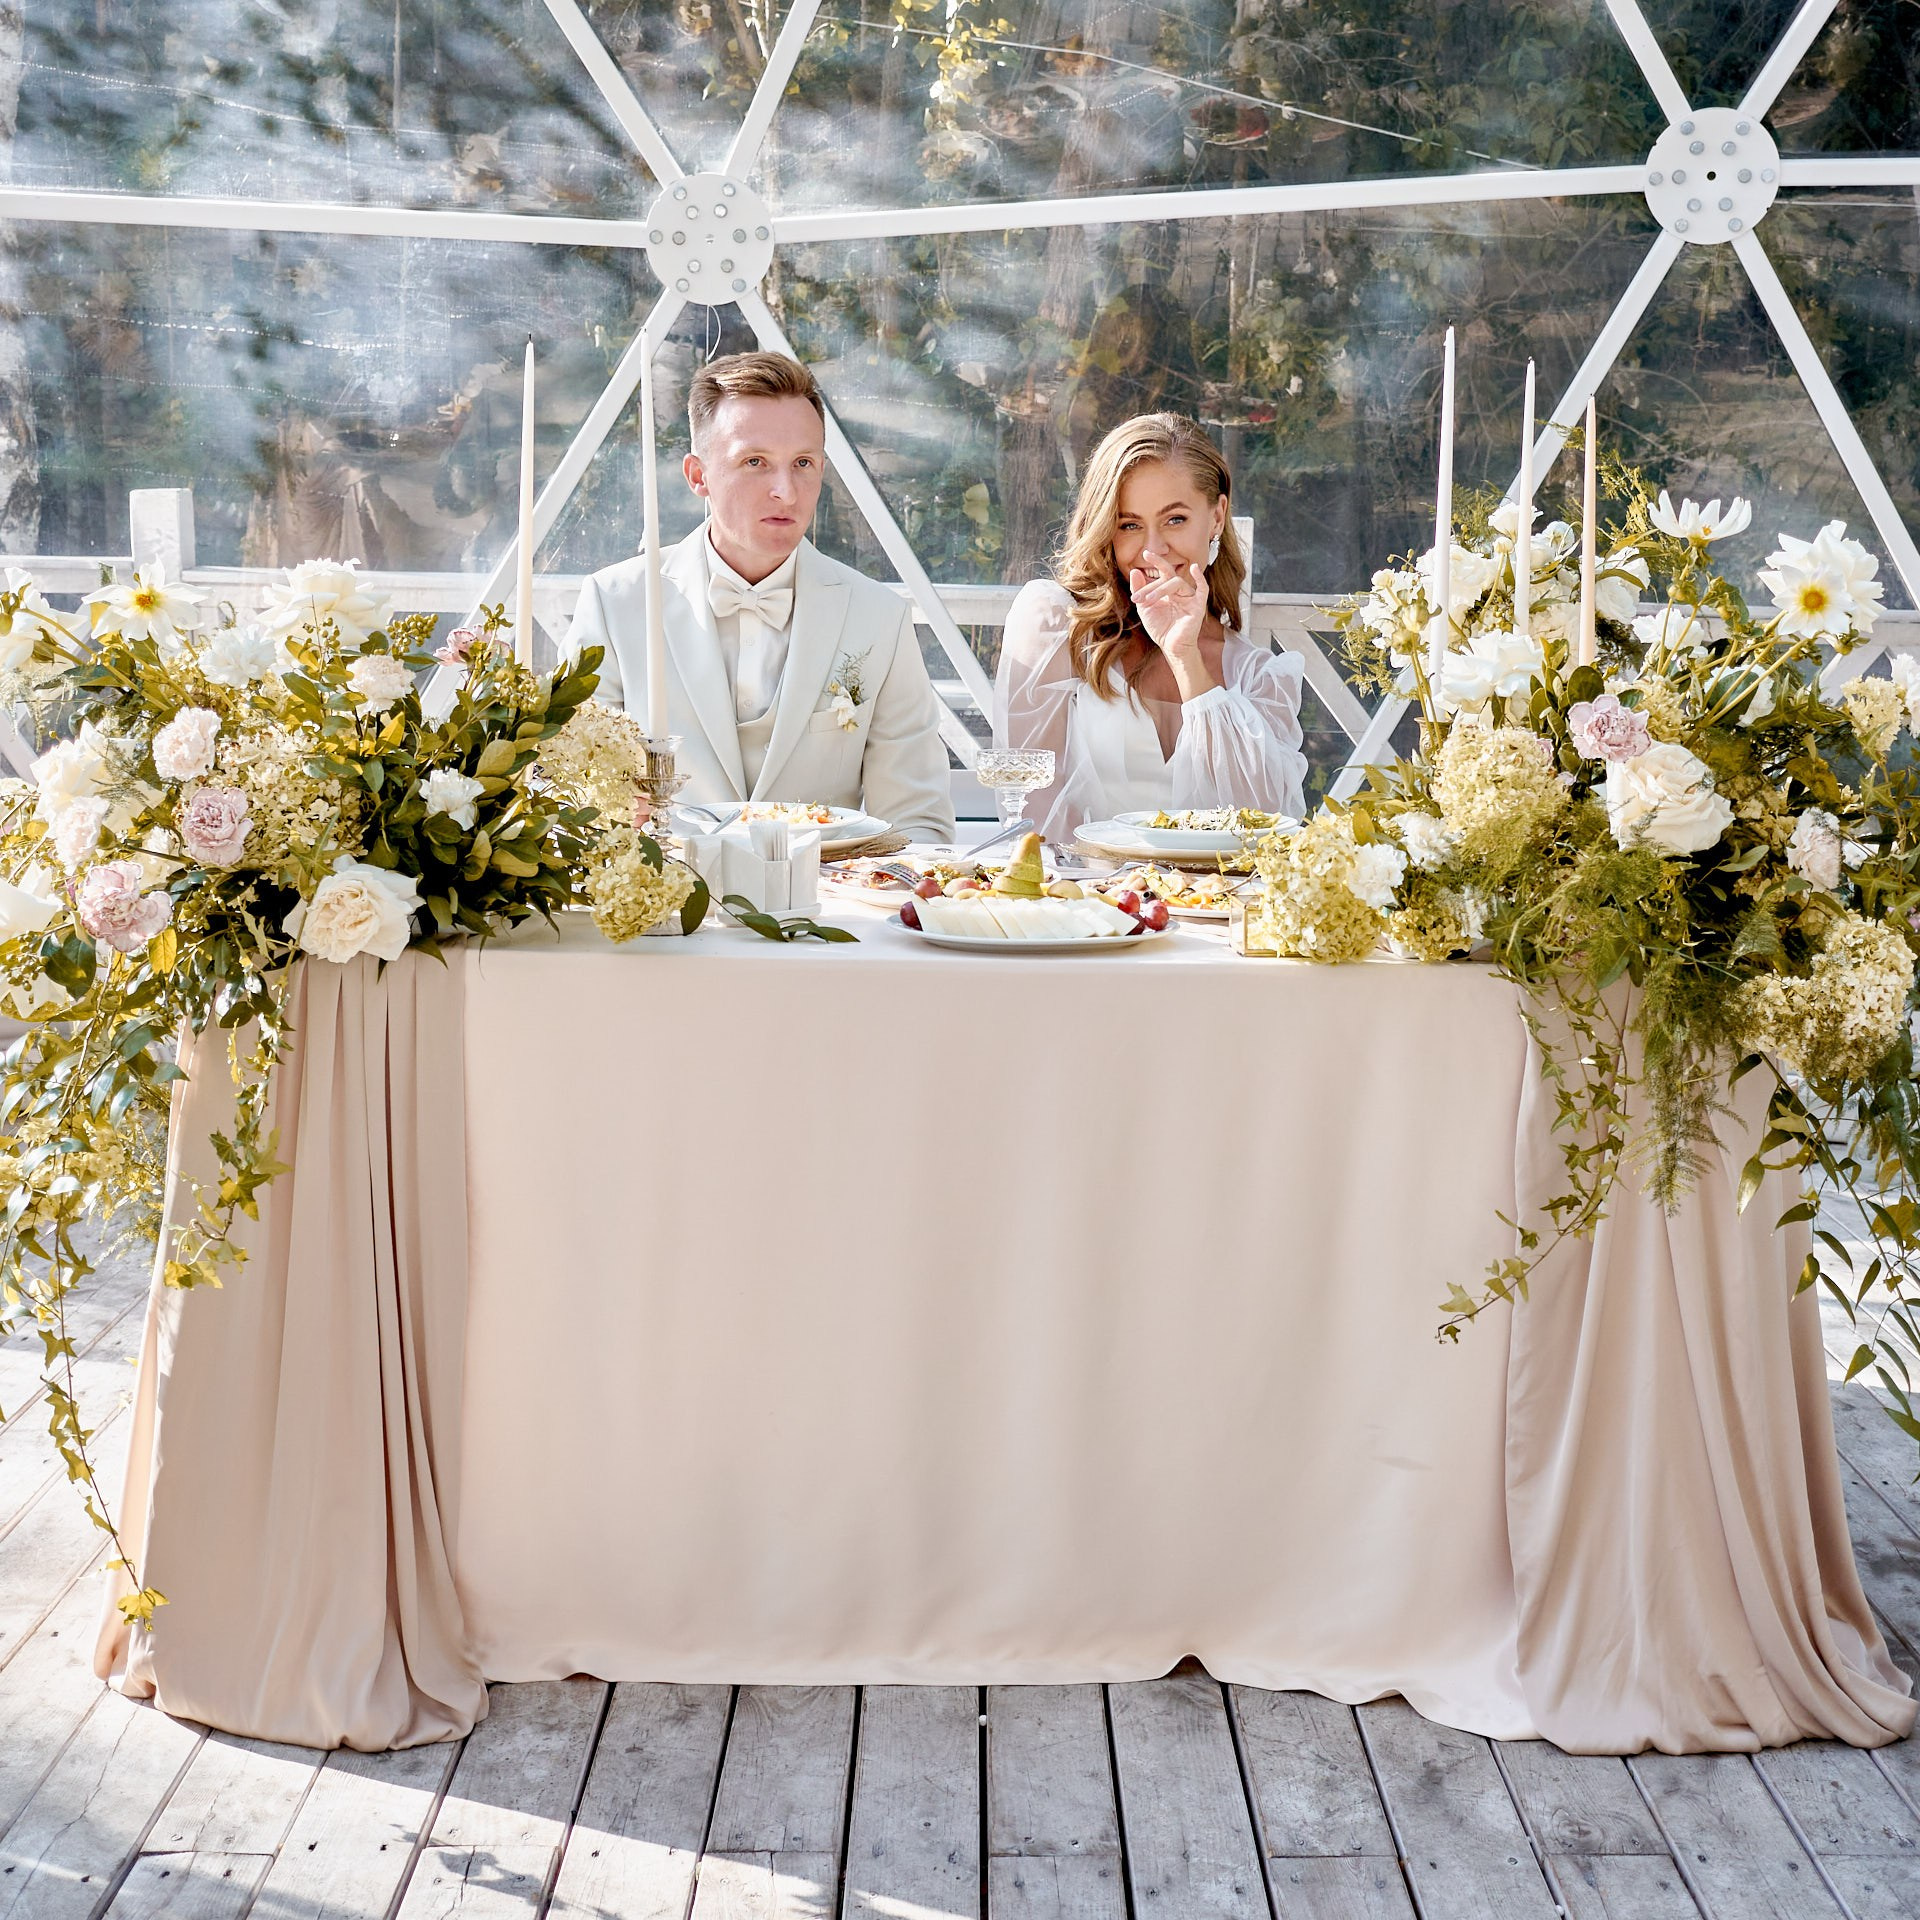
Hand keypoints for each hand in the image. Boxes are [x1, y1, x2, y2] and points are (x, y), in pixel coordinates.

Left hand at [1128, 560, 1218, 698]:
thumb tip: (1135, 570)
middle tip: (1138, 597)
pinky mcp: (1198, 606)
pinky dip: (1200, 578)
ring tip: (1149, 601)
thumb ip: (1140, 589)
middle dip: (1152, 586)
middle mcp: (1180, 591)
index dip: (1153, 565)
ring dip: (1161, 590)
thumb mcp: (1144, 608)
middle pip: (1168, 578)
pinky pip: (1203, 589)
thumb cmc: (1160, 628)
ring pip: (1178, 583)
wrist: (1170, 647)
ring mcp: (1190, 597)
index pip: (1162, 573)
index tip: (1143, 554)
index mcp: (1168, 589)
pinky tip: (1195, 569)